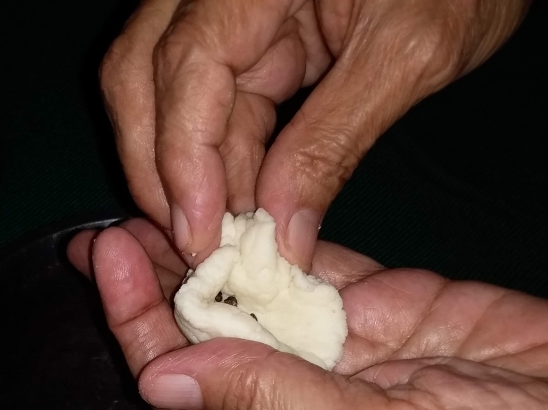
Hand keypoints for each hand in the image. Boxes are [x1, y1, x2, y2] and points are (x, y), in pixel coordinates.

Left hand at [68, 223, 547, 409]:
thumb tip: (161, 379)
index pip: (180, 388)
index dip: (136, 324)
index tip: (107, 258)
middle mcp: (295, 407)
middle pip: (202, 341)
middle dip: (152, 287)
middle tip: (110, 228)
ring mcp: (339, 355)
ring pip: (249, 301)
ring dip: (202, 259)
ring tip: (156, 207)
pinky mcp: (383, 312)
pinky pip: (312, 271)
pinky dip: (273, 242)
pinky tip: (233, 213)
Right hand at [100, 0, 528, 266]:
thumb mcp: (409, 54)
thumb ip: (332, 144)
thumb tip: (279, 237)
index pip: (185, 69)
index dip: (183, 162)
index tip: (201, 239)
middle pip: (138, 81)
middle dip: (159, 173)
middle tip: (197, 248)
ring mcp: (221, 9)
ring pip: (161, 98)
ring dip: (188, 175)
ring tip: (227, 238)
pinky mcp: (242, 35)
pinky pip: (207, 103)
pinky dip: (220, 160)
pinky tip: (245, 204)